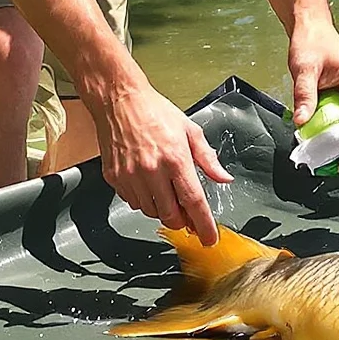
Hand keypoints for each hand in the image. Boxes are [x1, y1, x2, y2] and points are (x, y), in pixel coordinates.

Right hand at [89, 74, 232, 243]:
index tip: (209, 238)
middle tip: (188, 214)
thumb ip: (207, 158)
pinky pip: (133, 202)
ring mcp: (131, 176)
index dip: (204, 225)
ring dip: (163, 210)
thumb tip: (223, 178)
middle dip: (183, 221)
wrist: (119, 100)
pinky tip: (148, 184)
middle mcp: (152, 170)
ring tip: (165, 190)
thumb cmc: (154, 111)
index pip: (194, 202)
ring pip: (151, 212)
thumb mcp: (189, 130)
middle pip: (171, 215)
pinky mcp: (115, 178)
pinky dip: (144, 200)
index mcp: (175, 158)